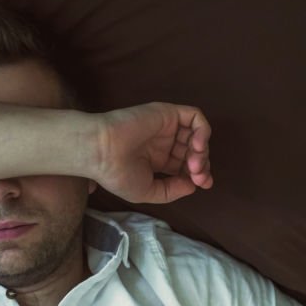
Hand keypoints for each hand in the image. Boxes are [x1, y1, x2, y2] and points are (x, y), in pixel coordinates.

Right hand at [95, 103, 212, 203]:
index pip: (185, 165)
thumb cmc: (118, 174)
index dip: (198, 174)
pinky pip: (195, 117)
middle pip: (194, 151)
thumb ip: (172, 191)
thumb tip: (193, 186)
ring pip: (197, 135)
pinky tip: (196, 146)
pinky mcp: (167, 113)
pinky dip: (203, 131)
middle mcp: (164, 143)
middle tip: (199, 177)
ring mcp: (166, 127)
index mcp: (158, 160)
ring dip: (203, 151)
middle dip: (202, 166)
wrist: (102, 152)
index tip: (203, 184)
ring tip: (195, 164)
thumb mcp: (147, 192)